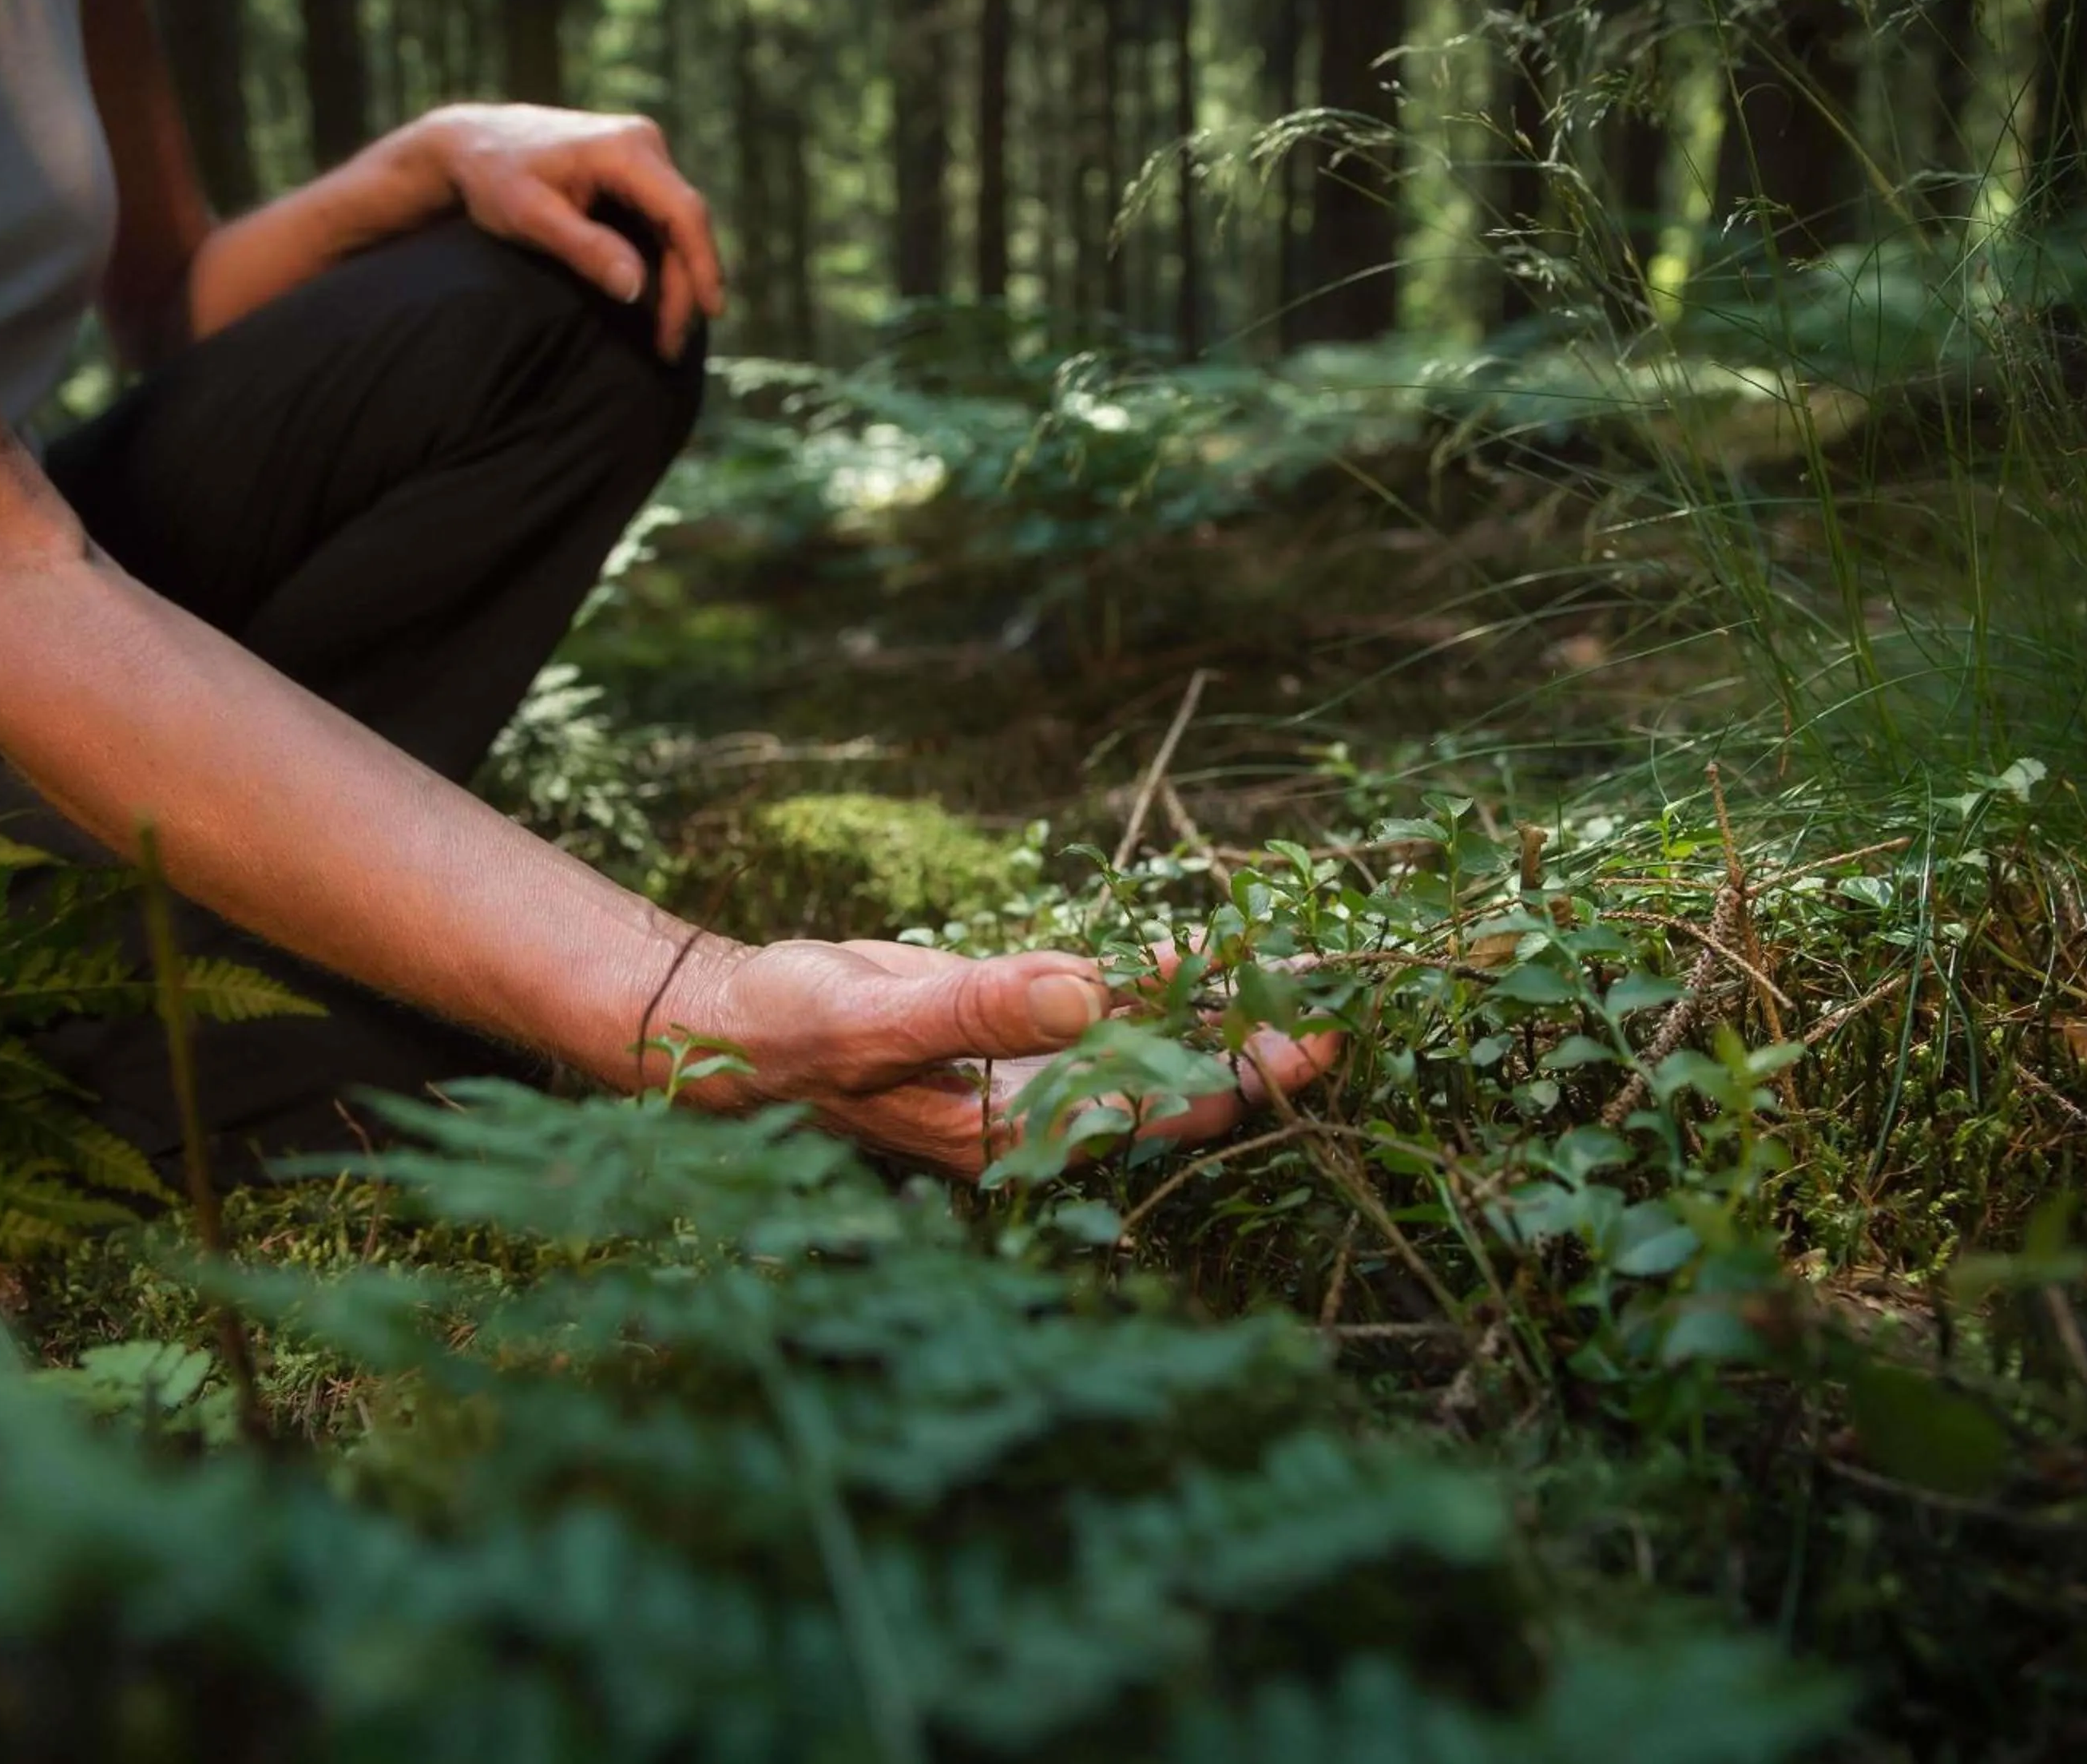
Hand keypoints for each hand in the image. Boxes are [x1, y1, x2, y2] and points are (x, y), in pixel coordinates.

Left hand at [418, 104, 724, 358]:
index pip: (683, 212)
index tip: (711, 314)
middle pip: (684, 224)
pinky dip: (663, 261)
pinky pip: (661, 220)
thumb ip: (585, 249)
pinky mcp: (635, 169)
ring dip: (677, 279)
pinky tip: (658, 300)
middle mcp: (643, 143)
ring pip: (677, 226)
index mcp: (624, 149)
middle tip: (671, 345)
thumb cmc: (493, 178)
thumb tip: (637, 290)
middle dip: (685, 287)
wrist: (470, 142)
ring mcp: (641, 153)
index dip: (703, 266)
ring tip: (667, 333)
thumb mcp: (531, 217)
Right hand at [658, 939, 1339, 1180]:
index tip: (1314, 1036)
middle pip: (1178, 1089)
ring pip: (1153, 1044)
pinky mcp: (1021, 1027)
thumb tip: (1088, 993)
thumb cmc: (792, 1035)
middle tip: (1347, 999)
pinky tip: (1217, 952)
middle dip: (1259, 1048)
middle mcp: (1040, 1111)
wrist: (739, 1022)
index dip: (1241, 1078)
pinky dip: (1162, 980)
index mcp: (1014, 1133)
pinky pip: (1112, 1005)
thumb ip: (978, 1011)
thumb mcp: (873, 1020)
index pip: (1157, 1117)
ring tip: (1309, 969)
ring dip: (1223, 1012)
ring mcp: (1035, 1070)